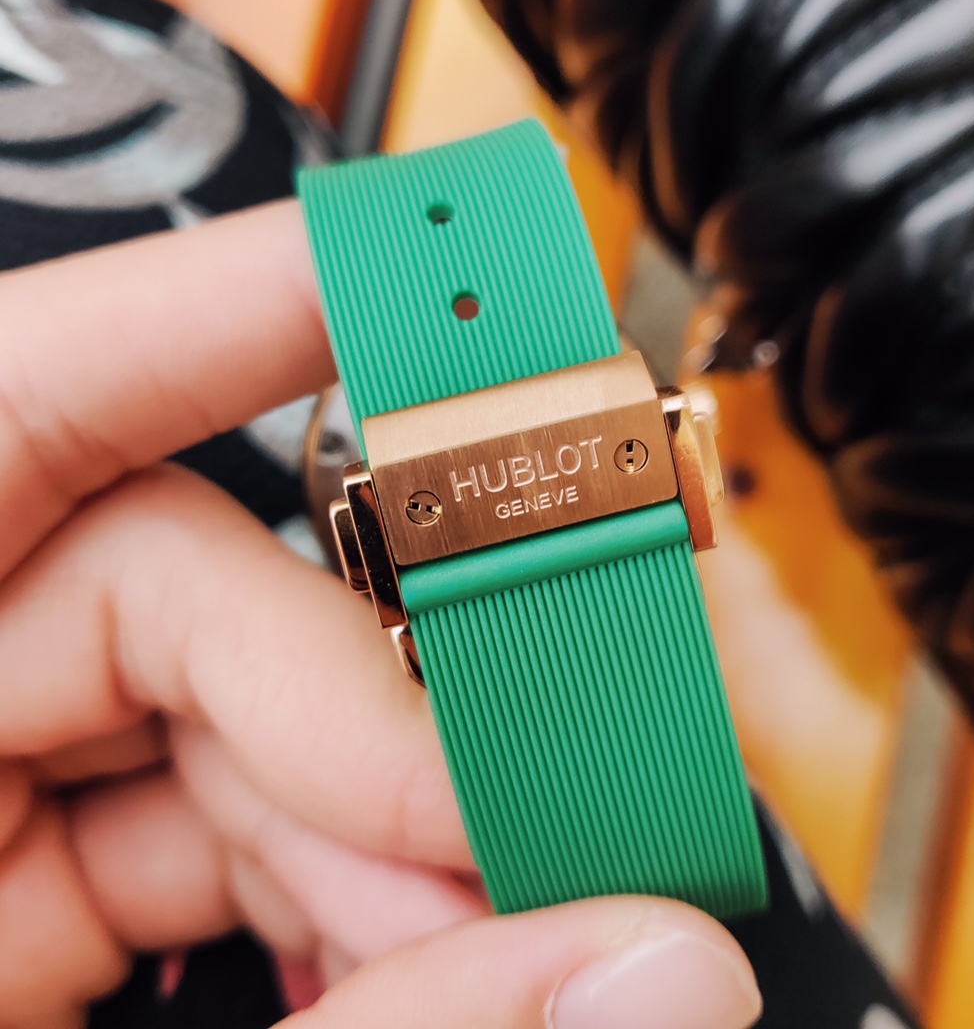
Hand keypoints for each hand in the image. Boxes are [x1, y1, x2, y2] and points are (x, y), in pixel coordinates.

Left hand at [0, 201, 761, 1028]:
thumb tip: (646, 971)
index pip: (32, 390)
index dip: (247, 303)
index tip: (450, 277)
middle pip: (196, 592)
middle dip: (401, 711)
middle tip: (570, 823)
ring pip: (237, 727)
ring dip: (399, 845)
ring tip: (520, 958)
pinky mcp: (0, 899)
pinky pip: (210, 835)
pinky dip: (343, 905)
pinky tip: (422, 982)